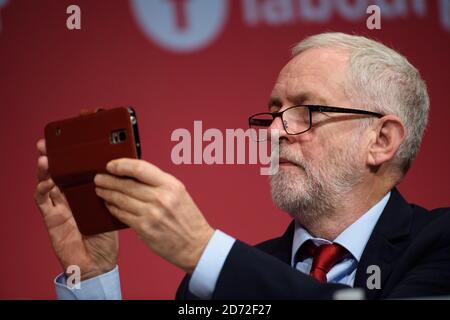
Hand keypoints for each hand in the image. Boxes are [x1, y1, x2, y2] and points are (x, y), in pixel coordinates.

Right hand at [34, 139, 118, 280]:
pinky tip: (47, 182)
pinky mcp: (51, 218)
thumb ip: (112, 192)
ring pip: (48, 182)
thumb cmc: (106, 237)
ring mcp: (60, 206)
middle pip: (60, 172)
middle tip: (49, 143)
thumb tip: (120, 171)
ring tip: (45, 158)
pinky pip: (43, 201)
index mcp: (87, 192)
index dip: (73, 156)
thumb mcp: (113, 208)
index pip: (78, 170)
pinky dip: (42, 190)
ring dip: (45, 170)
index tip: (72, 140)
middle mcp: (71, 196)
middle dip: (53, 157)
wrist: (98, 262)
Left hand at [93, 159, 213, 273]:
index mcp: (171, 185)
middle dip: (109, 180)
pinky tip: (109, 205)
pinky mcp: (144, 228)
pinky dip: (113, 208)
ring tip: (100, 190)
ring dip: (107, 194)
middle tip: (99, 177)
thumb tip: (133, 175)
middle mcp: (161, 197)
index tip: (111, 165)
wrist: (196, 245)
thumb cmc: (188, 219)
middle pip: (126, 184)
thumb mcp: (179, 193)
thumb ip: (159, 183)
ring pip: (121, 199)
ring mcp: (152, 213)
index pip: (140, 168)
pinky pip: (122, 215)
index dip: (122, 164)